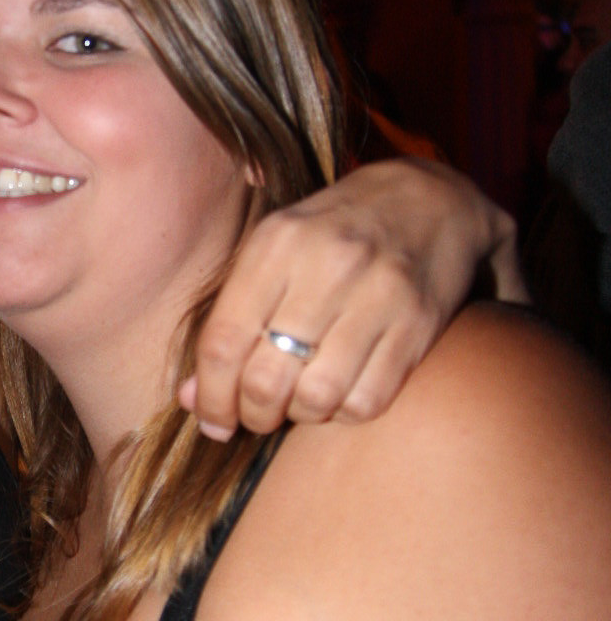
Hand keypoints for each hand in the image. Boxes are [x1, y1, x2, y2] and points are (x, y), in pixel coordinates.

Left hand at [181, 160, 523, 436]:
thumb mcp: (273, 252)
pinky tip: (339, 394)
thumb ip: (229, 319)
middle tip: (256, 414)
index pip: (224, 341)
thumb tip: (189, 398)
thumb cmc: (332, 234)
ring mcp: (379, 295)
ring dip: (299, 416)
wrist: (431, 200)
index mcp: (278, 243)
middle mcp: (327, 267)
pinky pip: (368, 401)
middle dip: (253, 414)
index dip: (210, 397)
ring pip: (317, 398)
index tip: (212, 420)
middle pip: (266, 379)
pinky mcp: (420, 324)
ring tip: (298, 402)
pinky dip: (344, 412)